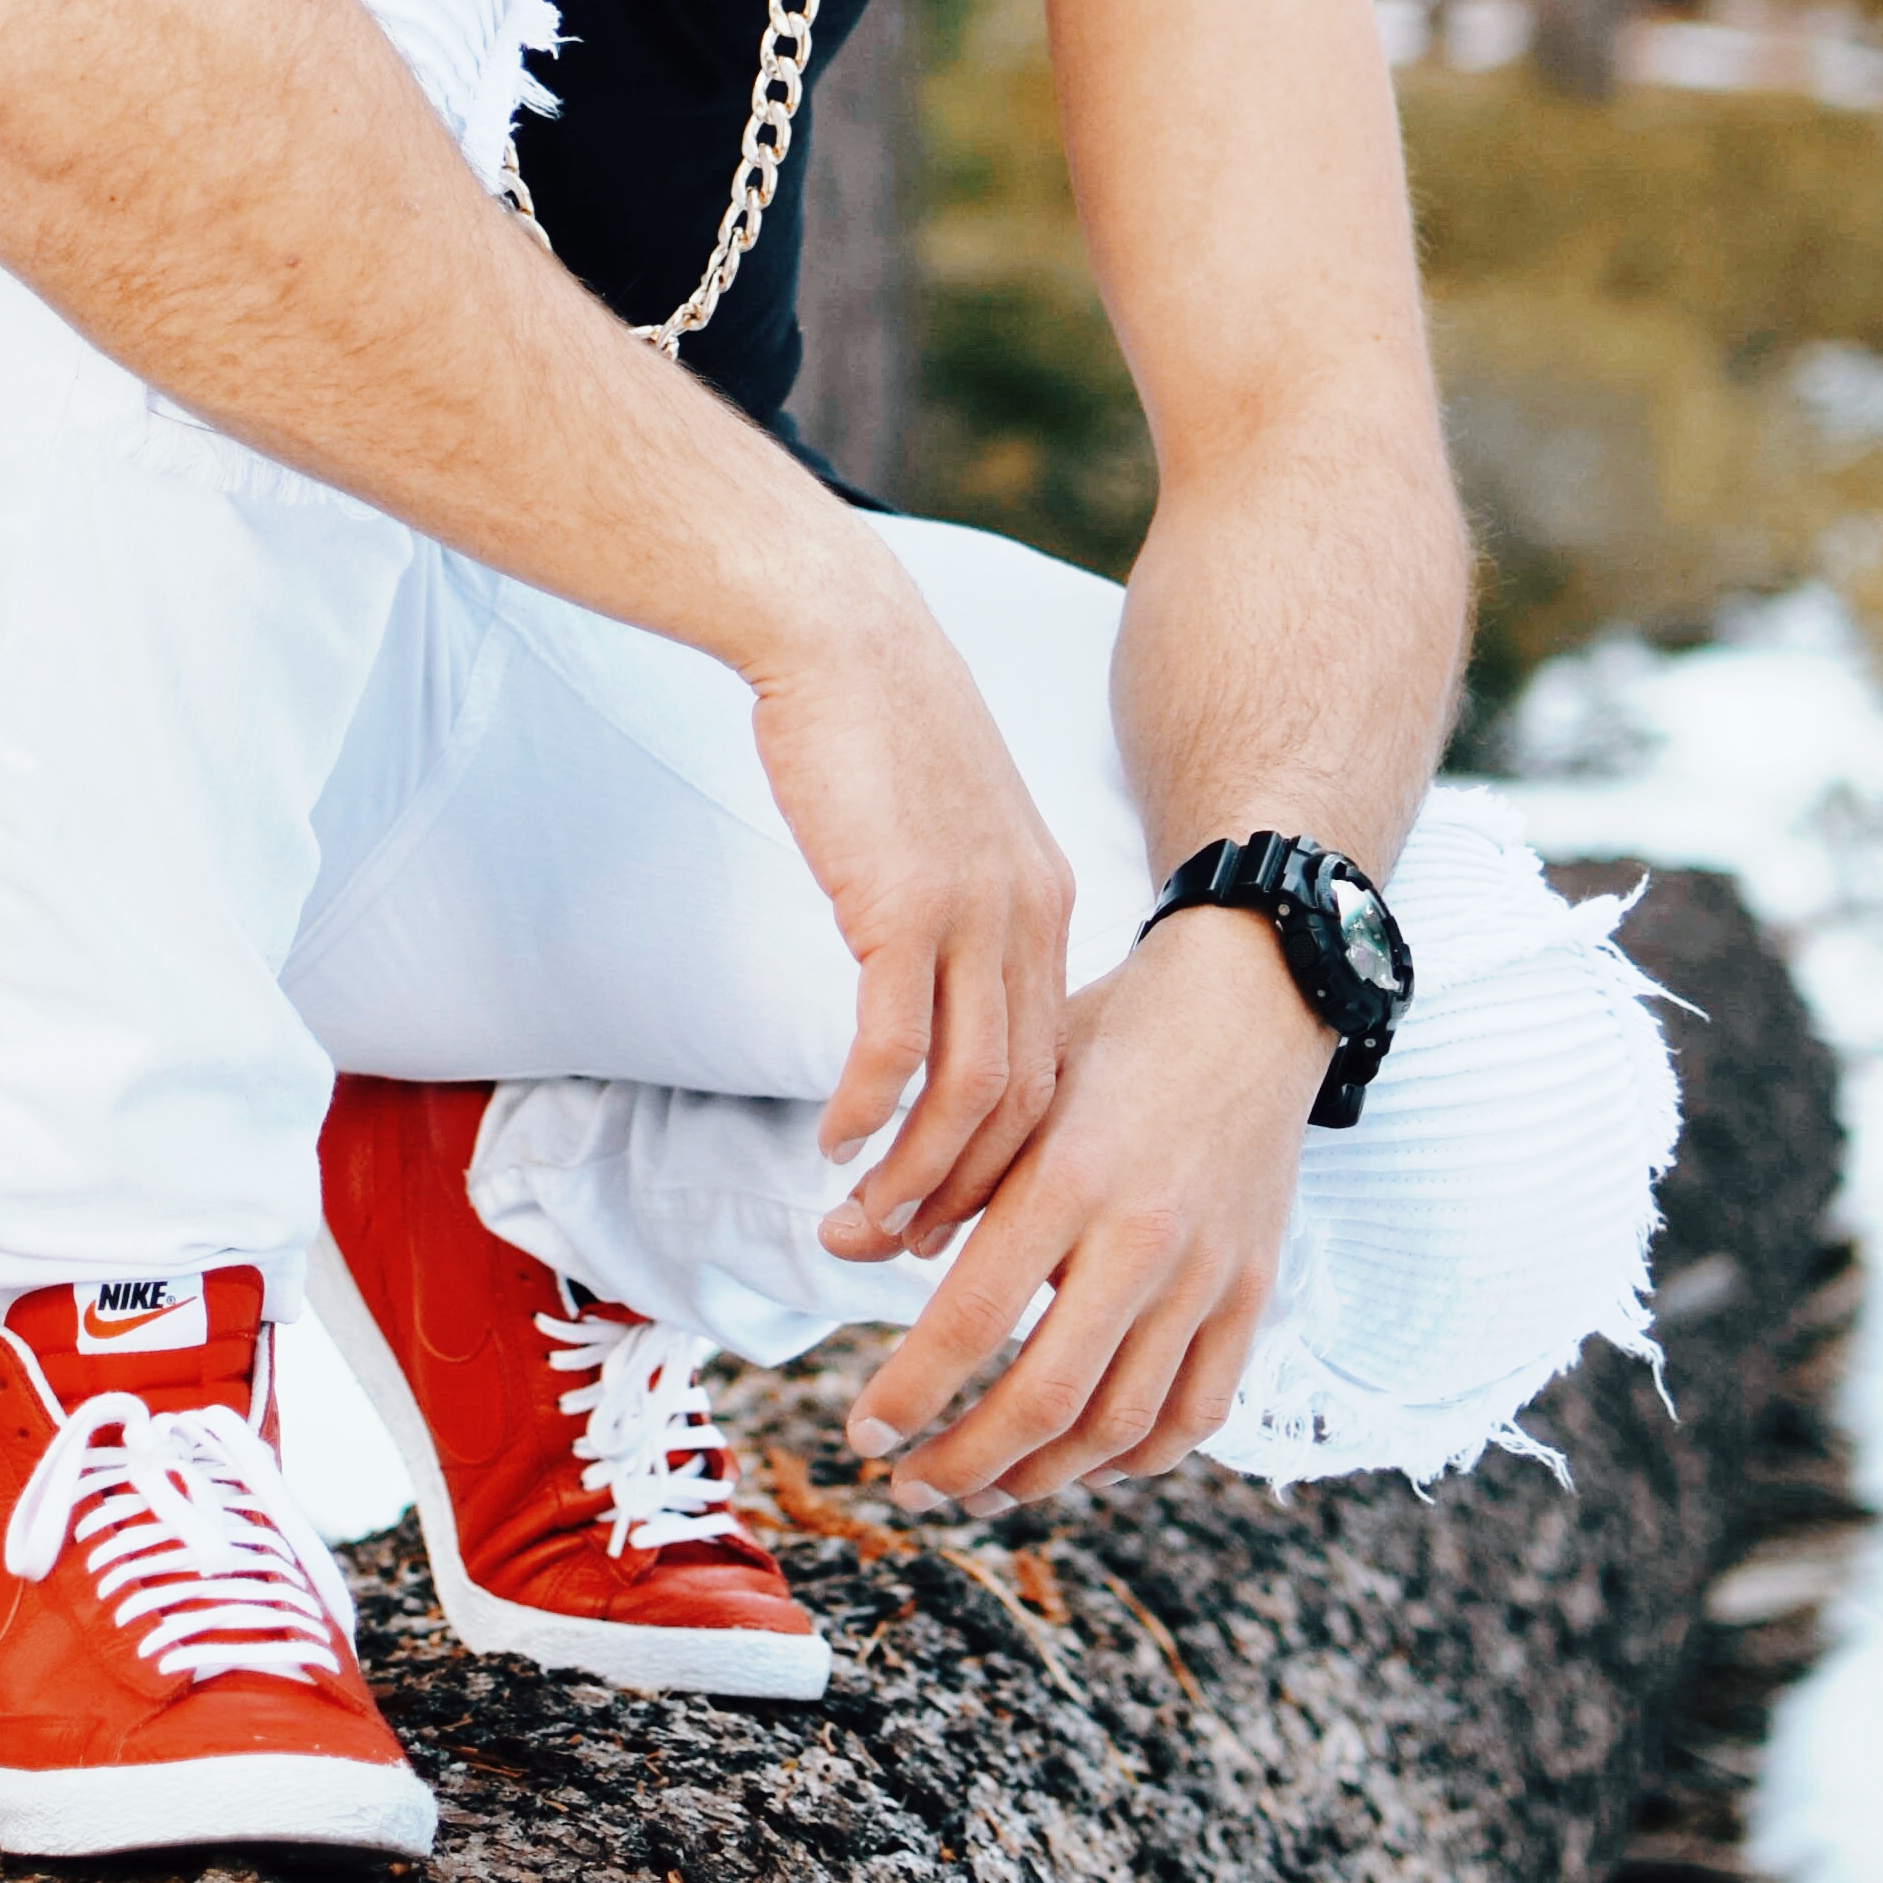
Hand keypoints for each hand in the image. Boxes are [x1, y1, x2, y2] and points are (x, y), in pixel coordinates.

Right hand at [740, 549, 1080, 1269]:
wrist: (838, 633)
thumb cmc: (875, 724)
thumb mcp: (947, 826)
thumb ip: (953, 902)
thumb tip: (918, 976)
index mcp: (1043, 904)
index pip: (1051, 1069)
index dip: (1007, 1158)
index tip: (952, 1208)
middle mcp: (1027, 919)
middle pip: (1025, 1103)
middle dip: (968, 1196)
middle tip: (903, 1249)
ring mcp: (971, 913)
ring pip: (969, 1093)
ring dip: (917, 1176)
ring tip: (861, 1223)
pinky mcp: (901, 903)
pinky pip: (895, 1043)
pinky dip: (868, 1109)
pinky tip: (832, 1139)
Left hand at [837, 903, 1330, 1504]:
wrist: (1250, 1003)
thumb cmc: (1113, 1039)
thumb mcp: (1016, 1086)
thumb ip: (933, 1175)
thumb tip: (836, 1241)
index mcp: (1068, 1177)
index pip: (972, 1319)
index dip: (911, 1392)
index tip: (865, 1433)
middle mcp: (1144, 1236)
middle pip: (1046, 1396)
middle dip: (964, 1460)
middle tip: (911, 1484)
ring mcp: (1208, 1273)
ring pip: (1121, 1422)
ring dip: (1041, 1477)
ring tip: (982, 1489)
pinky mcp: (1253, 1291)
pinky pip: (1196, 1411)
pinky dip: (1134, 1458)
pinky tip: (1079, 1465)